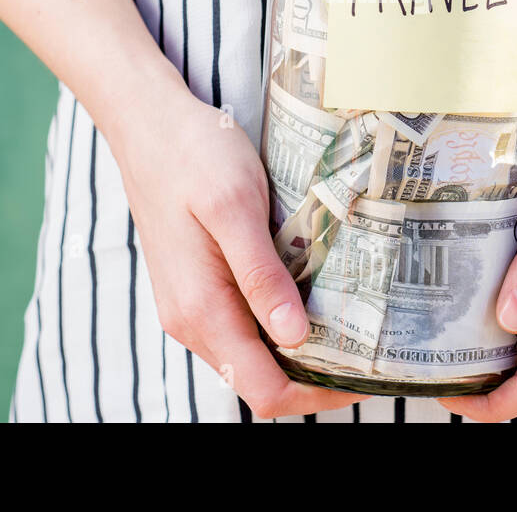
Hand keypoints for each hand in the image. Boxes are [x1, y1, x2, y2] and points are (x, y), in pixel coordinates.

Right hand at [105, 67, 366, 418]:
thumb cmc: (194, 154)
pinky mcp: (193, 287)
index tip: (366, 374)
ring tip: (348, 319)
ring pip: (251, 355)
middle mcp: (190, 321)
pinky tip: (308, 292)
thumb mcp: (236, 206)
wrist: (146, 122)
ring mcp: (188, 306)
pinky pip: (240, 326)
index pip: (265, 390)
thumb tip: (294, 337)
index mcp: (202, 309)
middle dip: (315, 375)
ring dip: (298, 349)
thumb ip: (260, 275)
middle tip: (369, 345)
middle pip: (261, 380)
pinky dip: (277, 323)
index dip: (318, 394)